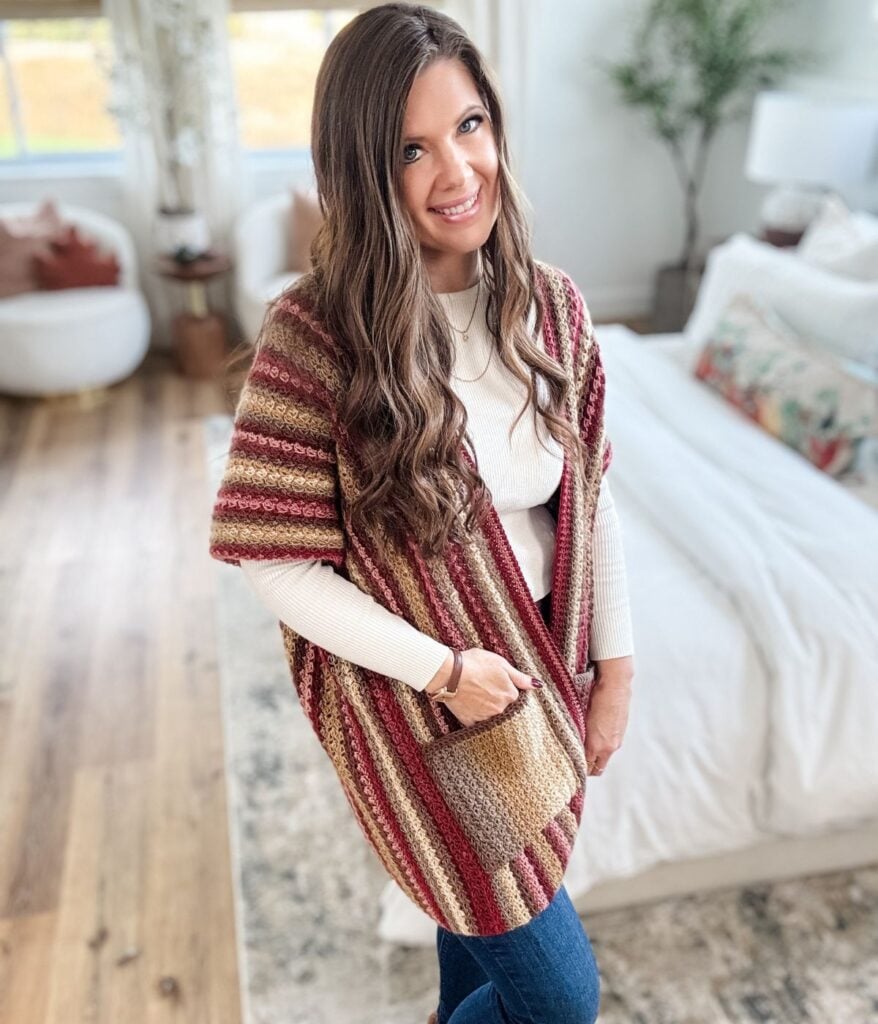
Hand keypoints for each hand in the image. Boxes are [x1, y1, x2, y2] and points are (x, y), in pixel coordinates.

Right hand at [424, 648, 542, 727]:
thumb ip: (520, 677)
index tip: (497, 682)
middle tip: (484, 687)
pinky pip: (476, 722)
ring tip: (476, 694)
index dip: (506, 687)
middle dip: (497, 699)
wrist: (449, 673)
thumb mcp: (501, 664)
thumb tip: (538, 685)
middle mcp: (500, 709)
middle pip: (504, 707)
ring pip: (491, 716)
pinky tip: (469, 705)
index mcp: (510, 695)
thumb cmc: (475, 664)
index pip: (514, 695)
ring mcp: (485, 717)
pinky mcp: (470, 722)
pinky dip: (474, 715)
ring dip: (487, 708)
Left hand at [584, 655, 633, 776]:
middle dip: (588, 768)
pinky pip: (610, 746)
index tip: (570, 766)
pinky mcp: (621, 733)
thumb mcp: (582, 718)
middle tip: (577, 763)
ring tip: (584, 748)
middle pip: (597, 768)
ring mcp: (617, 740)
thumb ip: (579, 736)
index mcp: (597, 745)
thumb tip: (572, 744)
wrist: (615, 684)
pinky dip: (603, 746)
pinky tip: (596, 736)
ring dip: (596, 757)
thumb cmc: (595, 697)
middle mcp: (609, 746)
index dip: (578, 768)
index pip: (587, 767)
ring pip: (604, 758)